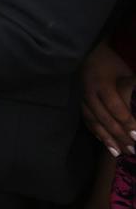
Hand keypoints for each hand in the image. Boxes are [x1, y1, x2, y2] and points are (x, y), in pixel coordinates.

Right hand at [82, 40, 135, 156]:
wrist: (87, 55)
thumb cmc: (111, 64)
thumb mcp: (126, 73)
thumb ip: (133, 90)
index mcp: (103, 85)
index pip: (115, 107)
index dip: (127, 122)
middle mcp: (90, 94)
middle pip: (105, 119)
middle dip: (120, 136)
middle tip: (133, 151)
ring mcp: (82, 100)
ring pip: (94, 123)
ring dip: (107, 139)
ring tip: (119, 153)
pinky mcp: (79, 103)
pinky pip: (87, 121)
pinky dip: (96, 133)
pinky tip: (105, 142)